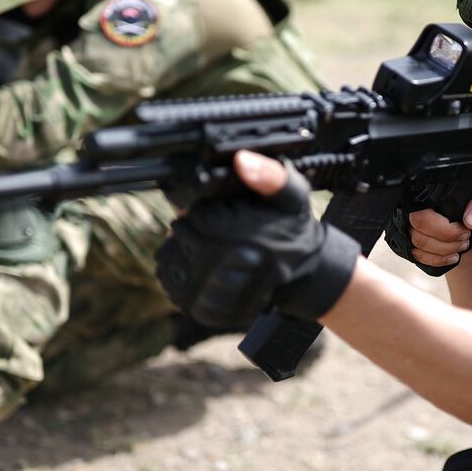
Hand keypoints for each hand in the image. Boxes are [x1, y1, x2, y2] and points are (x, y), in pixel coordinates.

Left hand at [155, 151, 360, 328]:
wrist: (300, 274)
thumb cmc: (292, 230)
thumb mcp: (291, 195)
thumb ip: (269, 175)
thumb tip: (241, 160)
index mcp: (238, 239)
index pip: (195, 214)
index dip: (204, 209)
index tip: (223, 212)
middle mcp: (223, 270)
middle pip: (181, 235)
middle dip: (193, 228)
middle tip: (216, 229)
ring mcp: (212, 294)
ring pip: (171, 259)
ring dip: (182, 250)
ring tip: (208, 247)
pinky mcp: (205, 310)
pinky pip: (170, 284)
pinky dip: (178, 272)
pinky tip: (199, 266)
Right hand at [385, 182, 471, 275]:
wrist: (465, 202)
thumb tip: (470, 221)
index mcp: (421, 193)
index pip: (421, 218)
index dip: (445, 230)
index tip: (466, 230)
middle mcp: (407, 209)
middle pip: (418, 236)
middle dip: (447, 243)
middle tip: (466, 239)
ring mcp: (405, 225)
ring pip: (417, 248)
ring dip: (444, 252)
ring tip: (462, 246)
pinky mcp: (408, 238)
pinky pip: (417, 256)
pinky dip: (437, 260)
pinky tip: (452, 256)